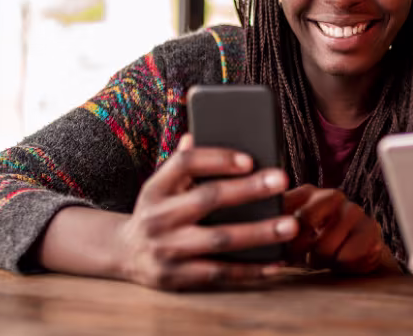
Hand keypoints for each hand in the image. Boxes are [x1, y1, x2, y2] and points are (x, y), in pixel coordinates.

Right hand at [109, 135, 298, 289]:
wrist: (122, 254)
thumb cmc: (158, 212)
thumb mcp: (161, 186)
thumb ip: (181, 164)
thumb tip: (196, 134)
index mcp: (156, 188)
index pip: (184, 164)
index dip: (217, 159)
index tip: (249, 158)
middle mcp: (158, 217)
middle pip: (207, 199)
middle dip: (248, 189)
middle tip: (282, 180)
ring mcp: (166, 250)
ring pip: (218, 240)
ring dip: (258, 233)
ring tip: (290, 225)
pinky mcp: (176, 278)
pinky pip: (220, 273)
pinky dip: (250, 269)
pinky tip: (276, 262)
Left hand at [282, 184, 392, 273]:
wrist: (356, 250)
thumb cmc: (317, 242)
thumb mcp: (292, 233)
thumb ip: (277, 230)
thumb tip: (259, 246)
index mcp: (308, 193)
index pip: (285, 206)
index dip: (278, 231)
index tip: (280, 249)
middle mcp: (332, 196)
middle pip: (305, 220)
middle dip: (300, 247)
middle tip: (304, 258)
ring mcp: (353, 210)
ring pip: (326, 245)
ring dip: (322, 260)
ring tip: (326, 258)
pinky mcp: (371, 228)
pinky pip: (348, 256)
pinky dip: (343, 265)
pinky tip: (343, 259)